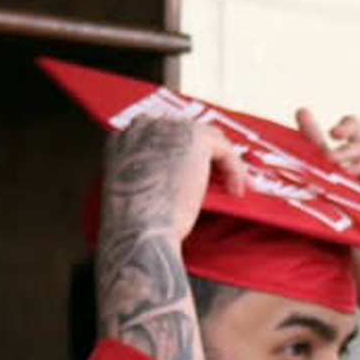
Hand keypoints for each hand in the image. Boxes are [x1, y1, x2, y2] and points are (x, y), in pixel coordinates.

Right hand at [99, 118, 244, 246]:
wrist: (141, 232)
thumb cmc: (138, 228)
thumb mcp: (139, 196)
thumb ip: (154, 179)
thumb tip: (185, 183)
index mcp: (123, 141)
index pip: (162, 140)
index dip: (185, 159)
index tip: (200, 178)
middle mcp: (142, 127)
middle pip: (185, 134)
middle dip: (207, 158)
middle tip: (225, 182)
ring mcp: (167, 128)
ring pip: (207, 139)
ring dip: (224, 164)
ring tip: (234, 189)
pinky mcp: (194, 138)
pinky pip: (223, 149)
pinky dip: (234, 169)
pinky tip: (236, 191)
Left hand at [298, 108, 359, 324]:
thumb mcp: (331, 231)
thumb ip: (317, 209)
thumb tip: (286, 209)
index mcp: (355, 188)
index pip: (338, 150)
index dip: (318, 131)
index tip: (302, 114)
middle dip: (347, 128)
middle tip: (328, 132)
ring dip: (352, 146)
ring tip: (335, 160)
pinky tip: (349, 169)